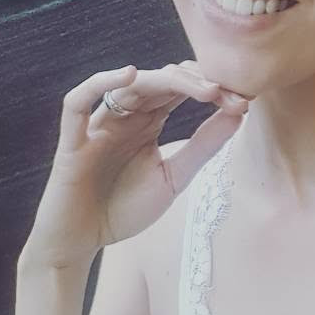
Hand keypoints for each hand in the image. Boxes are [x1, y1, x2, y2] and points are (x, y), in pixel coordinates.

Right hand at [23, 60, 248, 267]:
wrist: (83, 240)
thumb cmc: (124, 208)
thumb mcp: (174, 178)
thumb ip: (202, 147)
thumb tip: (238, 114)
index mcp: (149, 122)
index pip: (181, 90)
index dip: (211, 89)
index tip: (241, 101)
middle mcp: (125, 116)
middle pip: (161, 81)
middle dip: (197, 82)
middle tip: (229, 93)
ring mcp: (99, 124)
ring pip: (130, 86)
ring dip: (167, 80)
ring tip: (201, 87)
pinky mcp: (73, 139)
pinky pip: (78, 102)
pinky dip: (101, 83)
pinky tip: (131, 75)